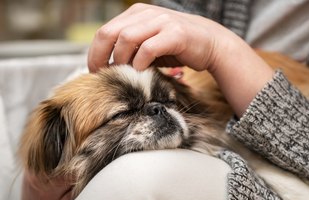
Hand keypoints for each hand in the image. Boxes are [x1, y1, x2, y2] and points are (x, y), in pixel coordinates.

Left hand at [88, 3, 272, 116]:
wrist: (210, 44)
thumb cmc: (177, 47)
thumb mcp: (149, 44)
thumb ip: (130, 48)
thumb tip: (108, 65)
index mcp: (137, 13)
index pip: (105, 31)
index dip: (95, 52)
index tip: (95, 70)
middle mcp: (147, 14)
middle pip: (110, 33)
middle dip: (101, 56)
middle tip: (102, 75)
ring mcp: (161, 21)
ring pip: (127, 39)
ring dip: (121, 60)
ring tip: (123, 73)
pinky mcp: (175, 33)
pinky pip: (148, 48)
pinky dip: (140, 63)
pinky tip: (141, 71)